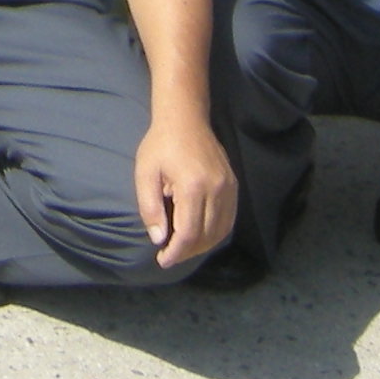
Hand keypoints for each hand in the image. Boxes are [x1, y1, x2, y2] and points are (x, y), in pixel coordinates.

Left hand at [136, 112, 236, 268]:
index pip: (188, 233)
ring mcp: (229, 187)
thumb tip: (159, 238)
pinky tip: (200, 234)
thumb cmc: (160, 144)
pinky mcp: (234, 185)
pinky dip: (215, 233)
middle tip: (169, 255)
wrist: (185, 118)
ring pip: (221, 231)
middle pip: (207, 236)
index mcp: (193, 186)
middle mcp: (216, 189)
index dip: (176, 252)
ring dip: (203, 246)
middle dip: (187, 252)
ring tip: (183, 247)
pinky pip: (229, 219)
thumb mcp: (145, 173)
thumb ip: (150, 208)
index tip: (162, 260)